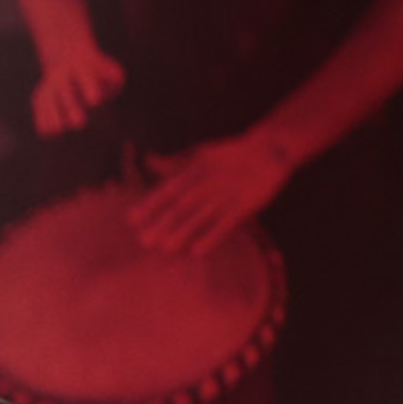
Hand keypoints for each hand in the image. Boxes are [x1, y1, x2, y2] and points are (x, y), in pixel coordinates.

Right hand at [30, 41, 124, 137]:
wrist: (67, 58)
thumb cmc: (96, 71)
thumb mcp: (109, 71)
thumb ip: (113, 83)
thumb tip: (104, 96)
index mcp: (81, 67)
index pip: (85, 78)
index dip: (89, 88)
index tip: (94, 102)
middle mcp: (61, 76)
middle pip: (65, 92)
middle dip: (71, 107)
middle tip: (79, 124)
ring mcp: (48, 87)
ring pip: (47, 102)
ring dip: (53, 116)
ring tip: (59, 130)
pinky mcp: (39, 99)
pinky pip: (39, 112)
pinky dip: (44, 122)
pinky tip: (52, 133)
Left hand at [126, 131, 297, 255]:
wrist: (270, 150)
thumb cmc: (228, 155)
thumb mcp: (200, 154)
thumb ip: (174, 163)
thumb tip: (148, 160)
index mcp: (195, 170)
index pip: (169, 189)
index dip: (151, 204)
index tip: (132, 219)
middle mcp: (208, 184)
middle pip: (182, 206)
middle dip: (163, 223)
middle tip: (144, 241)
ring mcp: (226, 195)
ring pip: (201, 217)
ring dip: (183, 234)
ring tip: (165, 249)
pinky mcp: (245, 206)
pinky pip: (226, 225)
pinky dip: (211, 238)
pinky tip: (196, 253)